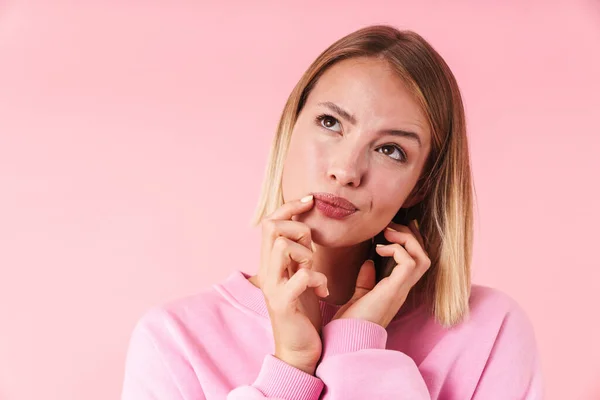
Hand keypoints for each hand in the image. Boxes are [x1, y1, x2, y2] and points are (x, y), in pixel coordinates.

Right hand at [256, 194, 328, 374]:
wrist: (299, 350)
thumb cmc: (303, 312)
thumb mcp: (301, 275)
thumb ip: (300, 253)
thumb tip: (307, 229)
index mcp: (271, 262)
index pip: (270, 221)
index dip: (289, 205)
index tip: (310, 200)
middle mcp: (267, 271)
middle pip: (271, 227)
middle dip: (297, 228)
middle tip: (312, 249)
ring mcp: (272, 287)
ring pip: (281, 246)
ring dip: (305, 253)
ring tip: (313, 270)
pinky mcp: (282, 304)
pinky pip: (299, 277)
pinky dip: (316, 280)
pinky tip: (322, 292)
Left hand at [331, 220, 429, 328]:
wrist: (347, 338)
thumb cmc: (352, 321)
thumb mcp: (360, 295)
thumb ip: (366, 279)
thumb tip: (369, 262)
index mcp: (397, 288)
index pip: (415, 260)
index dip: (408, 241)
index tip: (389, 231)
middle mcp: (403, 288)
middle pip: (423, 255)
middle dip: (409, 236)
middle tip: (389, 228)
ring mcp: (401, 289)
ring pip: (422, 258)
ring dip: (407, 240)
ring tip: (387, 234)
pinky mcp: (395, 289)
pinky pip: (409, 262)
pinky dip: (397, 250)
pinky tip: (379, 250)